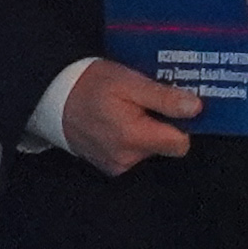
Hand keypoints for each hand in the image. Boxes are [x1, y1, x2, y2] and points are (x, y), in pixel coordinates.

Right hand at [57, 60, 202, 175]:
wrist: (52, 97)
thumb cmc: (91, 84)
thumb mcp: (129, 82)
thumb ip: (163, 98)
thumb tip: (196, 109)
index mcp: (134, 138)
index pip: (181, 143)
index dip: (184, 123)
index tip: (177, 105)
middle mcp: (127, 159)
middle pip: (166, 147)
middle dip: (163, 124)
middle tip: (150, 100)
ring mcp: (116, 165)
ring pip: (151, 150)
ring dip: (147, 130)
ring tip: (132, 108)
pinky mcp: (108, 166)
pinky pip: (134, 154)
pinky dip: (133, 138)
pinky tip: (121, 120)